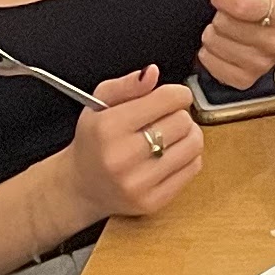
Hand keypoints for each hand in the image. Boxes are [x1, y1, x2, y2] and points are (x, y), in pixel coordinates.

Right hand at [64, 66, 202, 222]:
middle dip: (179, 114)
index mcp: (108, 128)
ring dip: (189, 135)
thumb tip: (152, 73)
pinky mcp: (152, 201)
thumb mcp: (98, 103)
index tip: (174, 96)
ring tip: (172, 135)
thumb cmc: (94, 141)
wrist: (81, 186)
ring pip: (193, 145)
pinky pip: (193, 168)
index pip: (166, 99)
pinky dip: (189, 157)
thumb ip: (126, 85)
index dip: (177, 93)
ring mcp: (138, 183)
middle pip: (182, 121)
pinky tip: (171, 154)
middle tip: (166, 119)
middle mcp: (121, 157)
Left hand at [200, 0, 274, 91]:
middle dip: (218, 14)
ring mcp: (263, 64)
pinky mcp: (247, 80)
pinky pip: (213, 67)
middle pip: (226, 27)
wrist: (266, 15)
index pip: (245, 7)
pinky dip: (209, 55)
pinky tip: (219, 44)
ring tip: (222, 28)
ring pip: (216, 46)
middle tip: (224, 13)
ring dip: (212, 34)